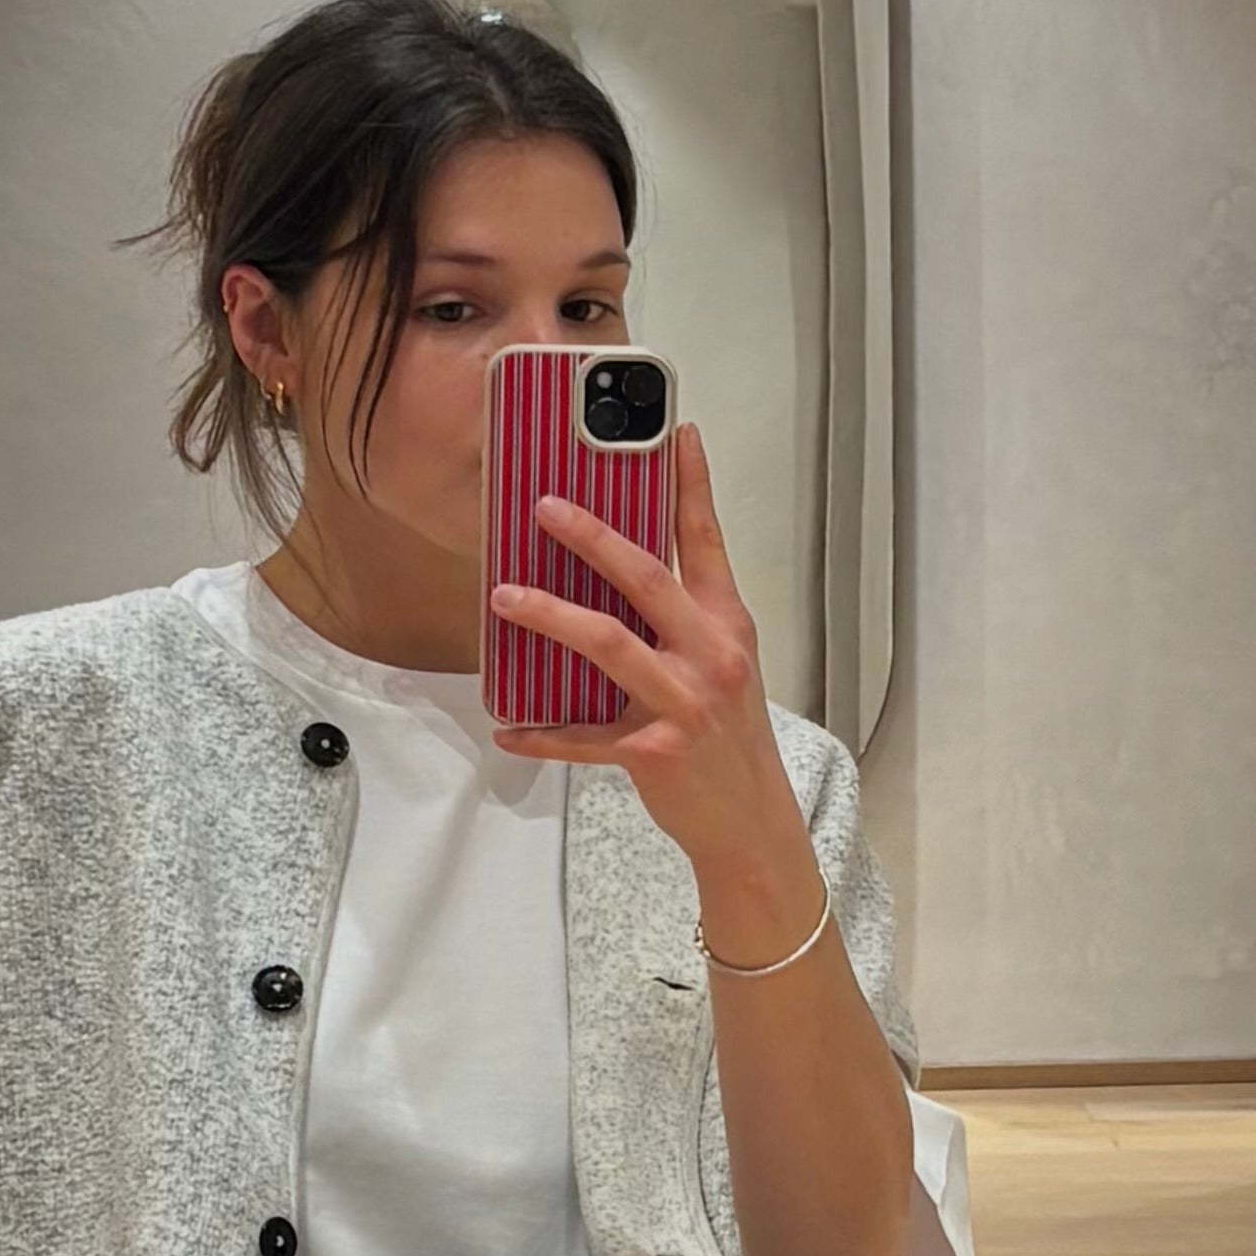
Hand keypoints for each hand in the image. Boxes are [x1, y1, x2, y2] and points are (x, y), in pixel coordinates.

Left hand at [488, 426, 810, 921]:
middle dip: (592, 537)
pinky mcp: (652, 750)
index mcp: (726, 625)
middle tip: (545, 506)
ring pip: (606, 644)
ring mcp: (683, 702)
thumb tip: (618, 574)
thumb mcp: (723, 666)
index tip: (674, 432)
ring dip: (549, 616)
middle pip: (646, 579)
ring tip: (504, 598)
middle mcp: (710, 655)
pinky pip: (583, 736)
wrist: (751, 823)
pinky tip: (508, 729)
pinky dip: (541, 734)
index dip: (691, 484)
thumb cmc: (728, 739)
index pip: (707, 540)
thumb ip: (683, 620)